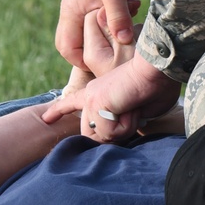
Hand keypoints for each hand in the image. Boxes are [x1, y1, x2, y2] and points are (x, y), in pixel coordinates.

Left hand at [41, 54, 180, 142]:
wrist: (157, 68)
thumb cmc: (157, 84)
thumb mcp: (140, 109)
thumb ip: (126, 121)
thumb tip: (117, 133)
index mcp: (99, 91)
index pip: (73, 103)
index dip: (60, 111)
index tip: (46, 118)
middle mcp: (90, 93)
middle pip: (93, 134)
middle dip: (115, 132)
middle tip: (134, 110)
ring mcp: (91, 99)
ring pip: (104, 136)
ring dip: (124, 128)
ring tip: (134, 106)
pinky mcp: (95, 104)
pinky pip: (112, 132)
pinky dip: (127, 125)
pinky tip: (132, 106)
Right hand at [55, 0, 139, 67]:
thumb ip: (117, 15)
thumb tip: (122, 42)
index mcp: (71, 11)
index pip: (66, 48)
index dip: (82, 61)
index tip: (106, 63)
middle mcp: (74, 10)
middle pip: (77, 42)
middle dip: (98, 48)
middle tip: (119, 47)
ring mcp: (85, 4)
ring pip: (93, 30)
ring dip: (112, 30)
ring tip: (130, 21)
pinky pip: (104, 19)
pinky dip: (118, 18)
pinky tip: (134, 8)